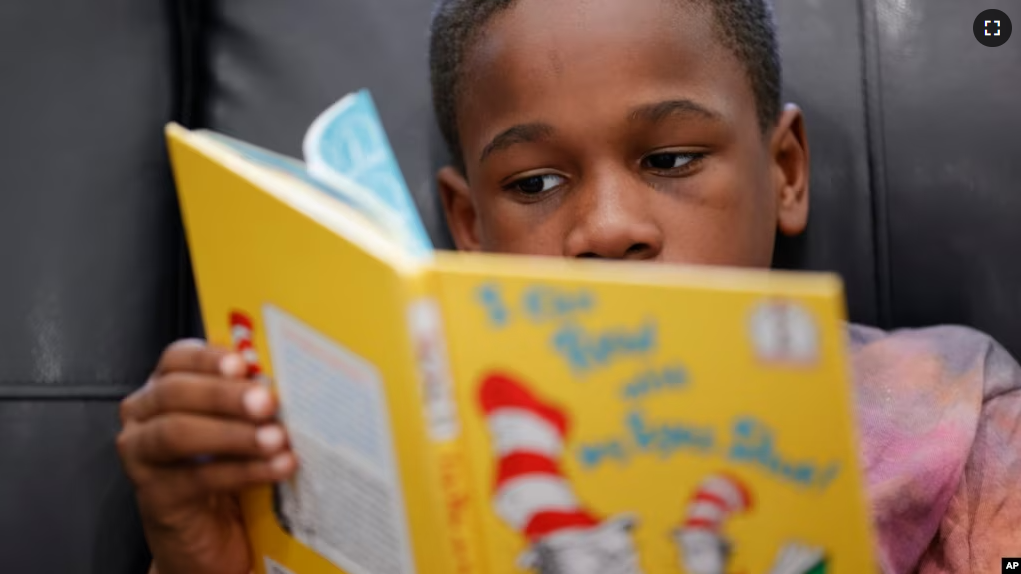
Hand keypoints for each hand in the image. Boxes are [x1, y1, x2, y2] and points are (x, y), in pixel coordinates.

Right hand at [118, 339, 297, 573]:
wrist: (209, 532)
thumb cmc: (226, 465)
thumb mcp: (238, 423)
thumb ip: (249, 399)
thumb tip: (279, 379)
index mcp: (163, 387)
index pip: (177, 358)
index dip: (210, 358)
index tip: (245, 363)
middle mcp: (143, 416)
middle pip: (175, 392)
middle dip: (225, 395)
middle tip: (267, 402)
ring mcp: (141, 456)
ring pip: (177, 434)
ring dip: (232, 434)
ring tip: (276, 438)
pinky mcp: (154, 495)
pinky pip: (197, 478)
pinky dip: (243, 471)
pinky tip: (276, 468)